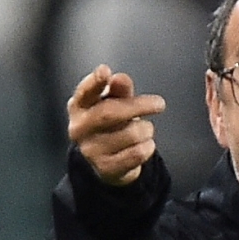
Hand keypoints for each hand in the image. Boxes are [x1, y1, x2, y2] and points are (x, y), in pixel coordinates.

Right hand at [67, 64, 166, 185]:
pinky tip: (145, 145)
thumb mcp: (115, 103)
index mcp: (79, 107)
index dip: (94, 81)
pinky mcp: (106, 168)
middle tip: (159, 103)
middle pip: (110, 113)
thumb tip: (120, 78)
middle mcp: (79, 129)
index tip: (105, 71)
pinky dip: (148, 147)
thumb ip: (119, 90)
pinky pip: (137, 153)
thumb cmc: (111, 124)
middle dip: (139, 106)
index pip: (84, 92)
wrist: (109, 162)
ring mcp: (91, 151)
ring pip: (130, 134)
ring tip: (146, 129)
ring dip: (146, 129)